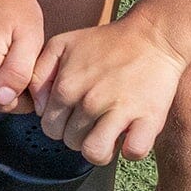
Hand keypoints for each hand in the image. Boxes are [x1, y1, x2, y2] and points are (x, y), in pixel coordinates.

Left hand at [29, 19, 188, 160]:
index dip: (61, 127)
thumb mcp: (62, 45)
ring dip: (101, 150)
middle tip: (94, 122)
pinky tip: (131, 135)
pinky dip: (131, 150)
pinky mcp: (147, 120)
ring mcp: (119, 111)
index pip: (51, 129)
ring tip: (108, 135)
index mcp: (67, 86)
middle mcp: (90, 100)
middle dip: (80, 137)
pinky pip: (132, 152)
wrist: (150, 37)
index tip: (75, 117)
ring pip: (96, 154)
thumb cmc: (107, 44)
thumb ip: (40, 73)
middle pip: (72, 143)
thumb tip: (39, 107)